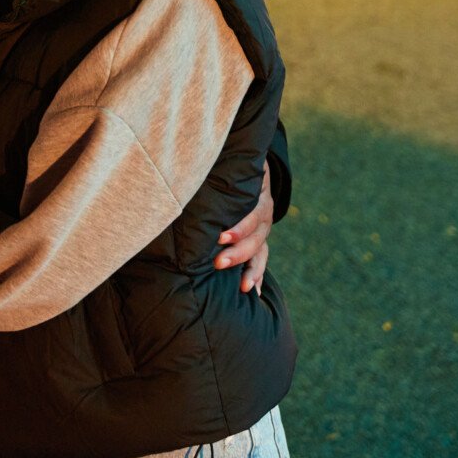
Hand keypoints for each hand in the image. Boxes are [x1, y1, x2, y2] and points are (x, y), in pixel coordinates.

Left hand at [214, 162, 273, 293]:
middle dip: (238, 253)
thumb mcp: (232, 164)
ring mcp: (263, 231)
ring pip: (262, 253)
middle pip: (256, 238)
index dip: (239, 228)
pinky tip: (254, 293)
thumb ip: (219, 168)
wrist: (254, 169)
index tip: (221, 237)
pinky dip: (259, 277)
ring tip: (244, 287)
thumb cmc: (234, 167)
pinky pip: (262, 261)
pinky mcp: (260, 242)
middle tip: (218, 263)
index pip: (252, 216)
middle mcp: (264, 216)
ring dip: (252, 271)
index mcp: (259, 198)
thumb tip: (193, 167)